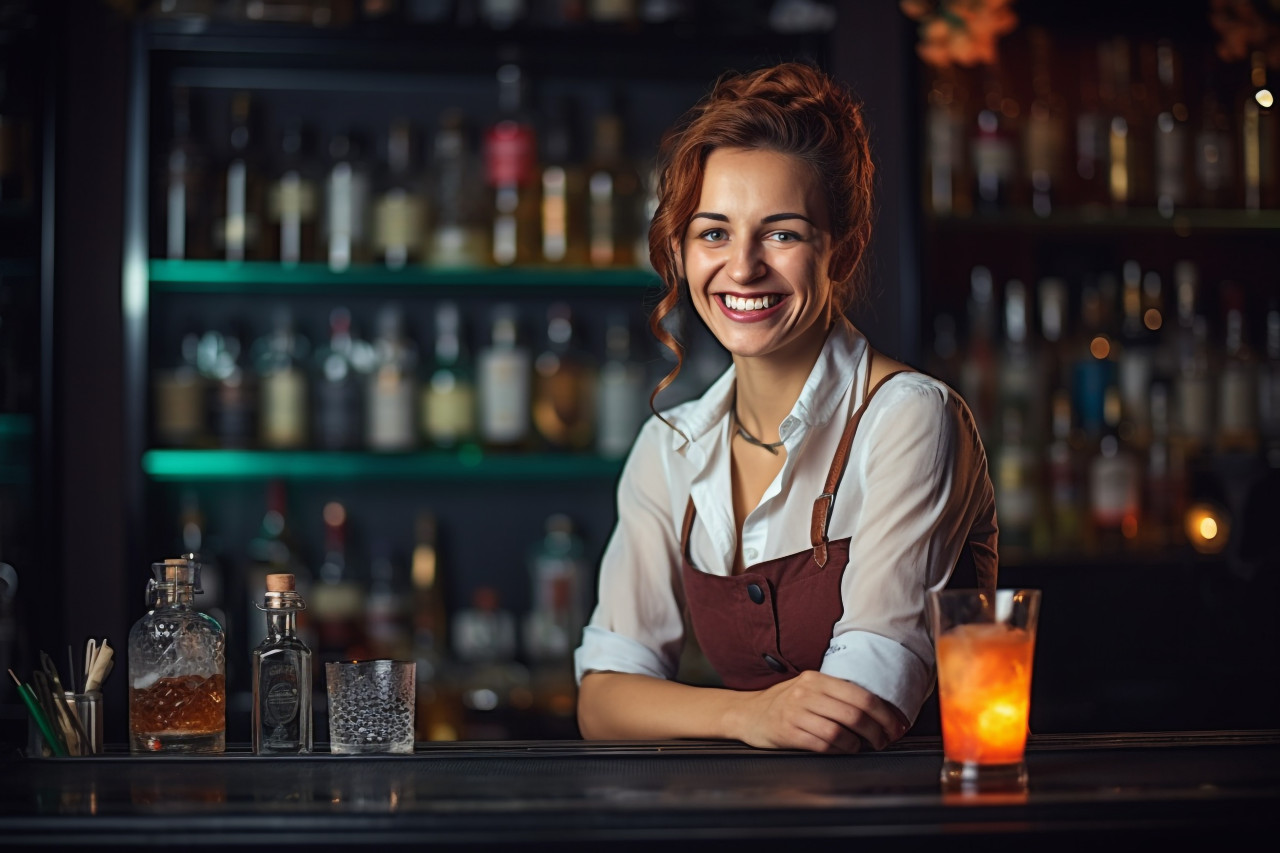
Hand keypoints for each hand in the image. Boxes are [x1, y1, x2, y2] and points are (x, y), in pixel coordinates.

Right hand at [731, 670, 908, 753]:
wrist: (747, 713)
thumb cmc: (783, 703)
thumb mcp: (808, 689)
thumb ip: (835, 694)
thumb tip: (877, 711)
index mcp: (816, 679)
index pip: (860, 694)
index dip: (884, 713)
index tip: (896, 725)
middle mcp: (806, 692)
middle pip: (854, 714)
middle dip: (877, 731)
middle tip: (884, 740)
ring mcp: (795, 712)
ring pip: (840, 731)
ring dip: (859, 744)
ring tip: (863, 746)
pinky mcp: (788, 732)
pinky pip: (823, 744)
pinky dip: (840, 750)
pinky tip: (844, 750)